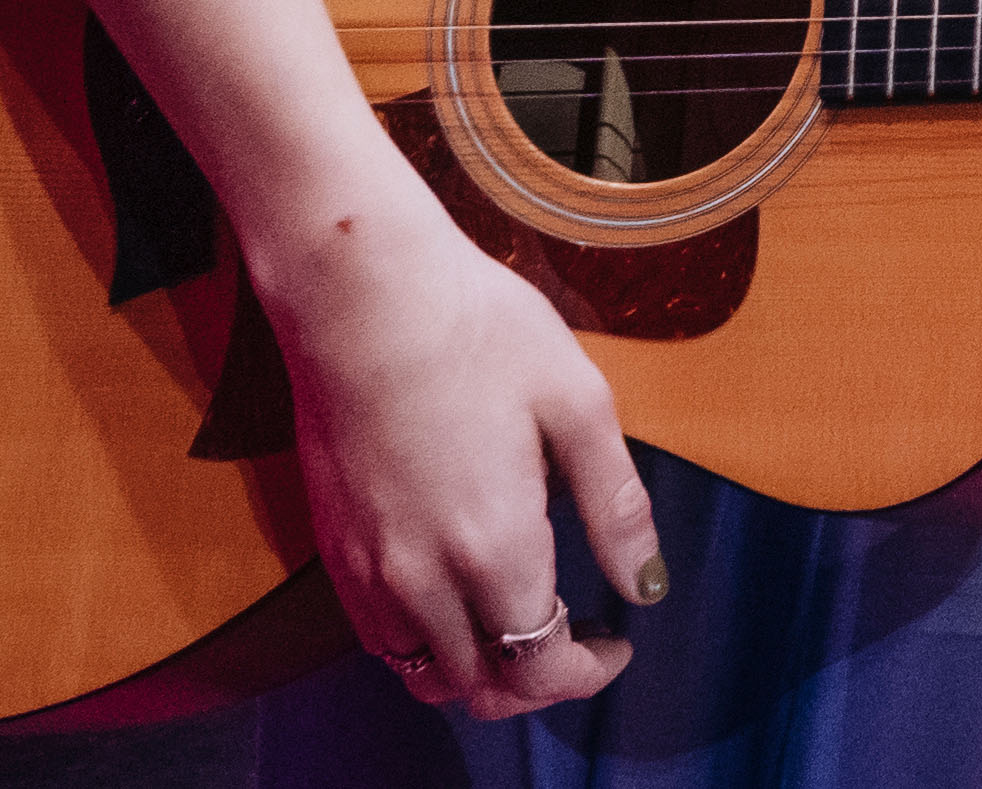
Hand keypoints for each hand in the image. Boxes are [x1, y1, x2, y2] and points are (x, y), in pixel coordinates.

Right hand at [265, 213, 662, 718]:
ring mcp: (367, 570)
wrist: (359, 294)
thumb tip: (649, 584)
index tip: (618, 642)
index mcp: (494, 547)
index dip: (588, 673)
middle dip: (538, 681)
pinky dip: (424, 644)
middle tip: (578, 638)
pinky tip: (455, 595)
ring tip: (520, 622)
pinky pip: (378, 639)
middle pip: (480, 687)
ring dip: (477, 670)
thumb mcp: (578, 402)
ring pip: (423, 674)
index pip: (541, 667)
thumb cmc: (479, 330)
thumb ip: (615, 504)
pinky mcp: (332, 549)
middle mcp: (422, 579)